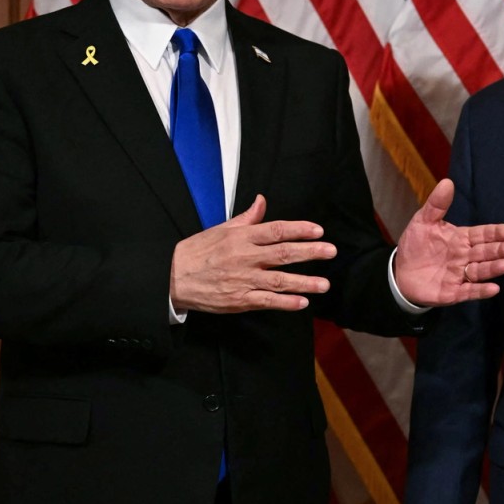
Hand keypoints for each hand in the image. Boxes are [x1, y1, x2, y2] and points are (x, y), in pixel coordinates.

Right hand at [170, 195, 335, 312]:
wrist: (171, 278)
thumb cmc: (196, 252)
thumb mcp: (221, 229)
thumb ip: (246, 218)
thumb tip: (262, 201)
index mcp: (241, 237)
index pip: (276, 230)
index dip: (299, 229)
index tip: (318, 230)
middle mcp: (245, 257)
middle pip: (283, 253)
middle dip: (310, 252)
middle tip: (331, 251)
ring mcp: (243, 280)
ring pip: (279, 280)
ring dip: (304, 282)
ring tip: (325, 284)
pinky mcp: (239, 300)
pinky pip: (266, 301)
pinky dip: (284, 302)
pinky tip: (301, 302)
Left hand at [394, 179, 503, 305]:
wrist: (400, 272)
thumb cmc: (415, 245)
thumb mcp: (423, 221)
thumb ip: (436, 205)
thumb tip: (447, 182)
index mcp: (460, 239)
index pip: (481, 234)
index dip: (495, 233)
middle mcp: (464, 256)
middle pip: (484, 253)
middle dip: (498, 250)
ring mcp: (460, 275)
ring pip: (480, 271)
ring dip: (493, 268)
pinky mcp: (453, 292)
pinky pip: (469, 291)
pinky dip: (481, 291)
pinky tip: (493, 289)